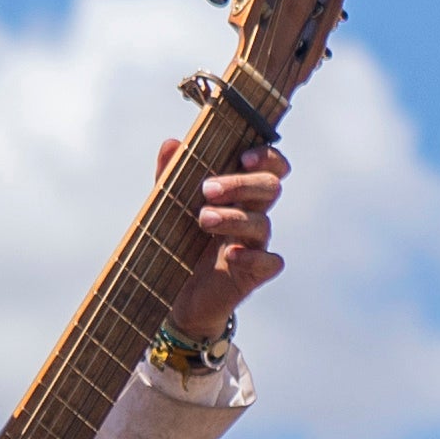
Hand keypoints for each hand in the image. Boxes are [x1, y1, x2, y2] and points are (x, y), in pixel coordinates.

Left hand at [146, 139, 287, 335]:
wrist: (175, 294)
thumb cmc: (178, 242)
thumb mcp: (169, 206)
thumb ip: (170, 176)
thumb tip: (171, 144)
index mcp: (238, 193)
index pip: (269, 166)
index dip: (266, 157)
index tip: (244, 157)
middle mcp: (252, 214)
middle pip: (269, 188)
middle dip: (241, 184)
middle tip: (207, 189)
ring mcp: (255, 243)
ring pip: (263, 223)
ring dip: (234, 217)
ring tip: (203, 219)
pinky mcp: (254, 272)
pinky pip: (270, 262)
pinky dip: (254, 256)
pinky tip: (231, 255)